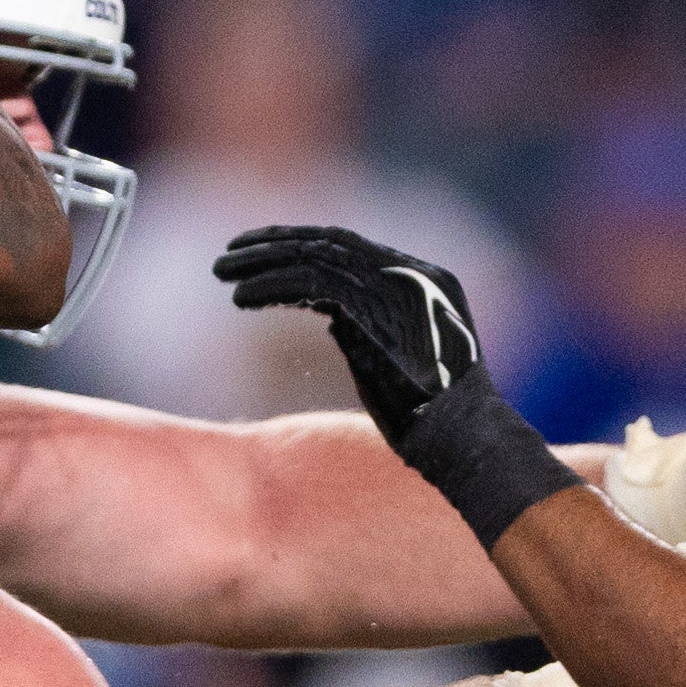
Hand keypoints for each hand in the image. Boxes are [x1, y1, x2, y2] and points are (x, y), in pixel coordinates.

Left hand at [214, 224, 486, 441]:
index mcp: (426, 279)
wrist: (464, 444)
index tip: (256, 249)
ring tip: (221, 273)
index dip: (298, 242)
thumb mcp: (394, 357)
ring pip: (317, 258)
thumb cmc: (427, 415)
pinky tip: (242, 300)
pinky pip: (315, 286)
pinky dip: (273, 289)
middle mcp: (416, 274)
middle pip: (330, 242)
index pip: (350, 246)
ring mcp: (404, 288)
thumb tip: (329, 315)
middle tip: (227, 253)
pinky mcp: (385, 310)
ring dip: (262, 263)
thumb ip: (366, 327)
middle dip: (273, 244)